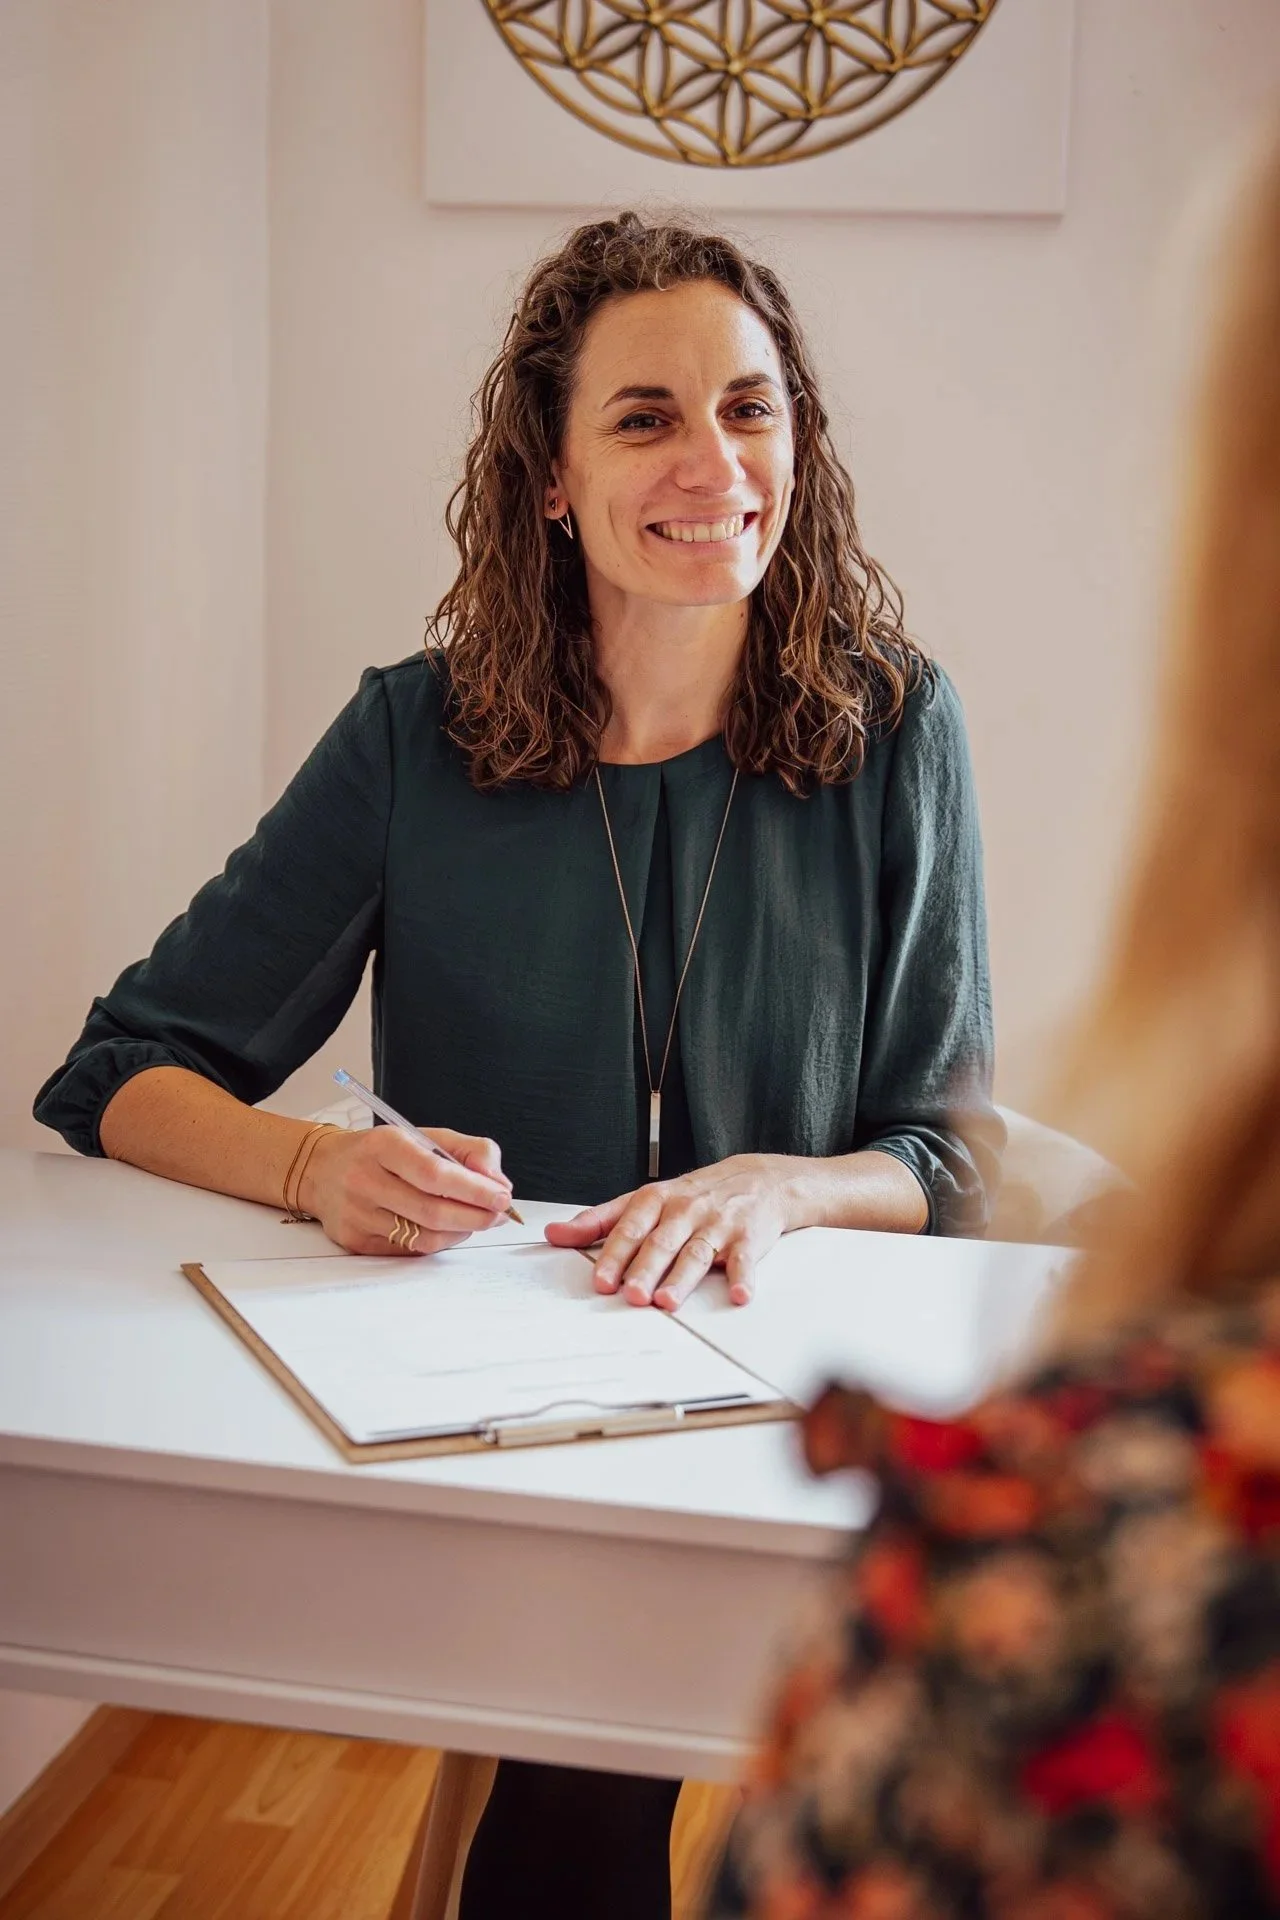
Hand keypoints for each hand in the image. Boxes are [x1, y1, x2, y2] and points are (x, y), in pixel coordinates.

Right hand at [299, 1124, 513, 1256]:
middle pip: (432, 1211)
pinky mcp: (355, 1241)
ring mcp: (357, 1214)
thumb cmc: (382, 1152)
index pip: (435, 1174)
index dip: (474, 1189)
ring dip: (460, 1232)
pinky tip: (447, 1229)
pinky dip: (438, 1242)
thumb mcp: (425, 1136)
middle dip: (476, 1216)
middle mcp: (365, 1180)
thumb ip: (470, 1152)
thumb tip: (498, 1183)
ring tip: (475, 1220)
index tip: (502, 1196)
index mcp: (384, 1145)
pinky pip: (409, 1251)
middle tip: (498, 1214)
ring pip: (424, 1237)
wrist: (322, 1169)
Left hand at [545, 1155, 797, 1309]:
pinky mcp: (748, 1238)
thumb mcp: (644, 1200)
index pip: (630, 1229)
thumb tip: (555, 1234)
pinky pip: (744, 1259)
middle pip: (661, 1243)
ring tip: (667, 1301)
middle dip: (645, 1270)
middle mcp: (684, 1211)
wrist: (757, 1179)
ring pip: (696, 1253)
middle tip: (632, 1296)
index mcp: (655, 1201)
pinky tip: (738, 1294)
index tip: (601, 1280)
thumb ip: (599, 1220)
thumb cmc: (694, 1196)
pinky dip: (742, 1277)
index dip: (614, 1255)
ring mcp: (717, 1224)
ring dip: (682, 1278)